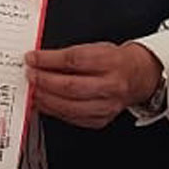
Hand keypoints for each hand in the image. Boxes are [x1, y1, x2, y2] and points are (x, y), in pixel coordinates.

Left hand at [24, 42, 160, 128]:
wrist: (138, 77)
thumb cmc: (114, 61)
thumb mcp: (96, 48)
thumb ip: (70, 55)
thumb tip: (41, 61)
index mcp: (111, 62)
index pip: (74, 60)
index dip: (48, 60)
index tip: (32, 58)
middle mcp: (111, 86)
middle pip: (70, 86)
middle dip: (44, 81)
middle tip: (30, 75)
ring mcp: (106, 106)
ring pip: (69, 107)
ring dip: (45, 99)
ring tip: (33, 90)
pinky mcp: (100, 120)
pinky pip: (72, 118)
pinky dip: (54, 110)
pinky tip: (44, 103)